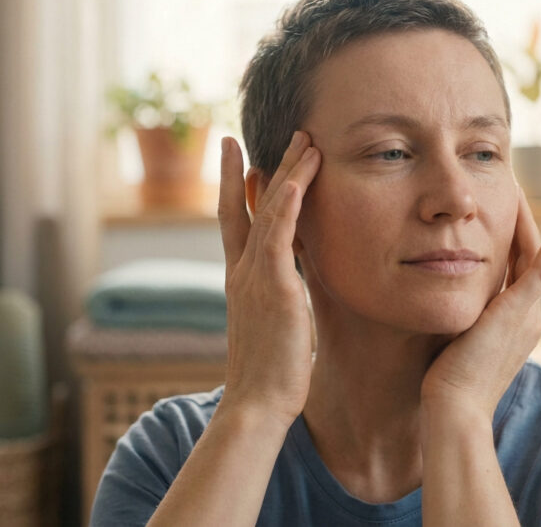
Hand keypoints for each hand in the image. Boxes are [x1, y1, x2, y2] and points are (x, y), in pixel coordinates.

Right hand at [217, 131, 320, 424]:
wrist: (257, 404)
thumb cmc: (270, 375)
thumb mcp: (273, 328)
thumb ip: (278, 303)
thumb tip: (290, 294)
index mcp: (242, 282)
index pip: (237, 225)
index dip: (239, 191)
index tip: (244, 161)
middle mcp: (242, 272)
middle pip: (246, 207)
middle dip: (253, 168)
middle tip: (258, 135)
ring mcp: (254, 277)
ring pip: (268, 211)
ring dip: (286, 171)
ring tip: (303, 138)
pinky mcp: (273, 287)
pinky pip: (278, 235)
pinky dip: (286, 204)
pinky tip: (297, 177)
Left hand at [421, 189, 540, 415]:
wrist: (455, 408)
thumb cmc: (446, 382)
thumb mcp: (455, 339)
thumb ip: (459, 315)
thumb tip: (440, 297)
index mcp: (515, 322)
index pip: (516, 269)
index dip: (510, 238)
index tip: (499, 212)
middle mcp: (528, 317)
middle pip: (527, 257)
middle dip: (519, 223)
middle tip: (512, 188)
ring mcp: (527, 315)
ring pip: (532, 257)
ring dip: (527, 222)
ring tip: (518, 190)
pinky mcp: (519, 314)